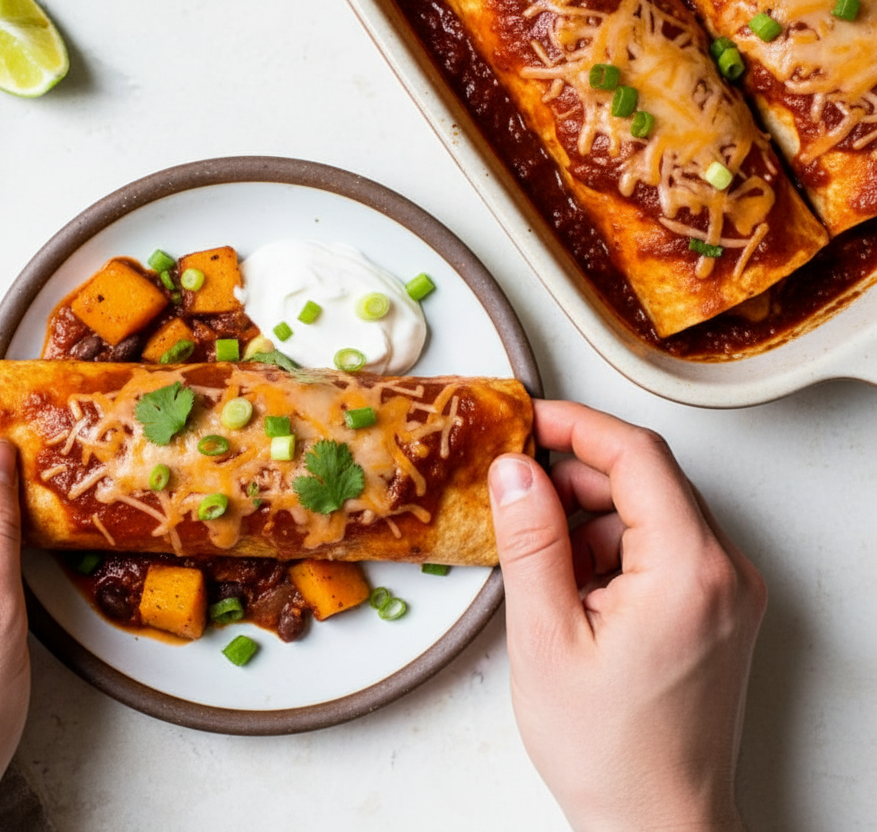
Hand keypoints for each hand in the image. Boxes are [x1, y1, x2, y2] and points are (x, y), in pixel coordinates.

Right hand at [488, 400, 765, 831]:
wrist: (657, 823)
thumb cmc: (607, 750)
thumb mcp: (545, 637)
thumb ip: (530, 542)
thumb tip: (514, 469)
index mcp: (690, 569)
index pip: (637, 456)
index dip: (575, 425)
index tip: (526, 419)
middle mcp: (724, 571)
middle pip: (647, 480)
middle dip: (574, 476)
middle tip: (512, 490)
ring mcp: (726, 592)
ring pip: (651, 513)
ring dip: (589, 517)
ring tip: (537, 560)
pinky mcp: (716, 611)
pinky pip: (662, 549)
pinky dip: (611, 550)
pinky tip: (570, 587)